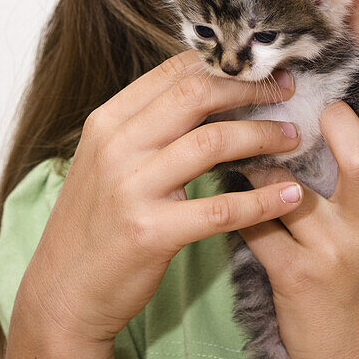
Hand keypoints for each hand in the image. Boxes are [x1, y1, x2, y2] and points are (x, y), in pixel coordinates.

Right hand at [16, 50, 304, 344]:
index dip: (227, 66)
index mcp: (108, 121)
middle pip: (197, 95)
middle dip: (251, 90)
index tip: (264, 70)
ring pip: (213, 142)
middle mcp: (117, 146)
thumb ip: (149, 126)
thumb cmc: (97, 223)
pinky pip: (221, 207)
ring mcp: (131, 188)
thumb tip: (208, 90)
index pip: (176, 72)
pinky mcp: (151, 232)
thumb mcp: (108, 160)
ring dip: (263, 136)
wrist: (64, 293)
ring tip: (294, 138)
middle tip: (289, 92)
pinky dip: (263, 200)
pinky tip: (292, 196)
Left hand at [238, 94, 358, 358]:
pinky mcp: (295, 278)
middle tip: (303, 115)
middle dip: (331, 122)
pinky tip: (224, 191)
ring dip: (260, 160)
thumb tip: (340, 137)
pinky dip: (237, 204)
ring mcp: (332, 253)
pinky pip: (256, 226)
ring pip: (290, 185)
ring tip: (242, 143)